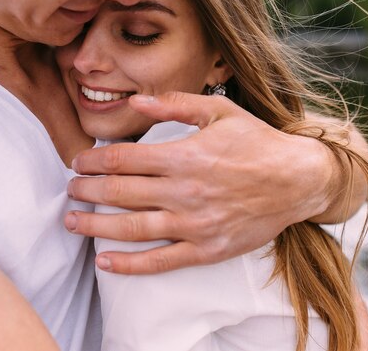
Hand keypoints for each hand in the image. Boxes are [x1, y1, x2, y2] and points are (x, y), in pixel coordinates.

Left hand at [66, 91, 338, 273]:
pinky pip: (160, 261)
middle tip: (70, 189)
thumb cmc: (256, 142)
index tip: (78, 163)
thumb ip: (174, 103)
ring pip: (131, 228)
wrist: (298, 180)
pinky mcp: (206, 248)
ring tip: (72, 221)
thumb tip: (134, 101)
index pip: (122, 159)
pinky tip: (105, 262)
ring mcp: (194, 223)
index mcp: (184, 155)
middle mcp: (184, 191)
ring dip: (95, 225)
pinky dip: (129, 265)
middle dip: (86, 191)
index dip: (93, 161)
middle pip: (119, 193)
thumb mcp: (219, 111)